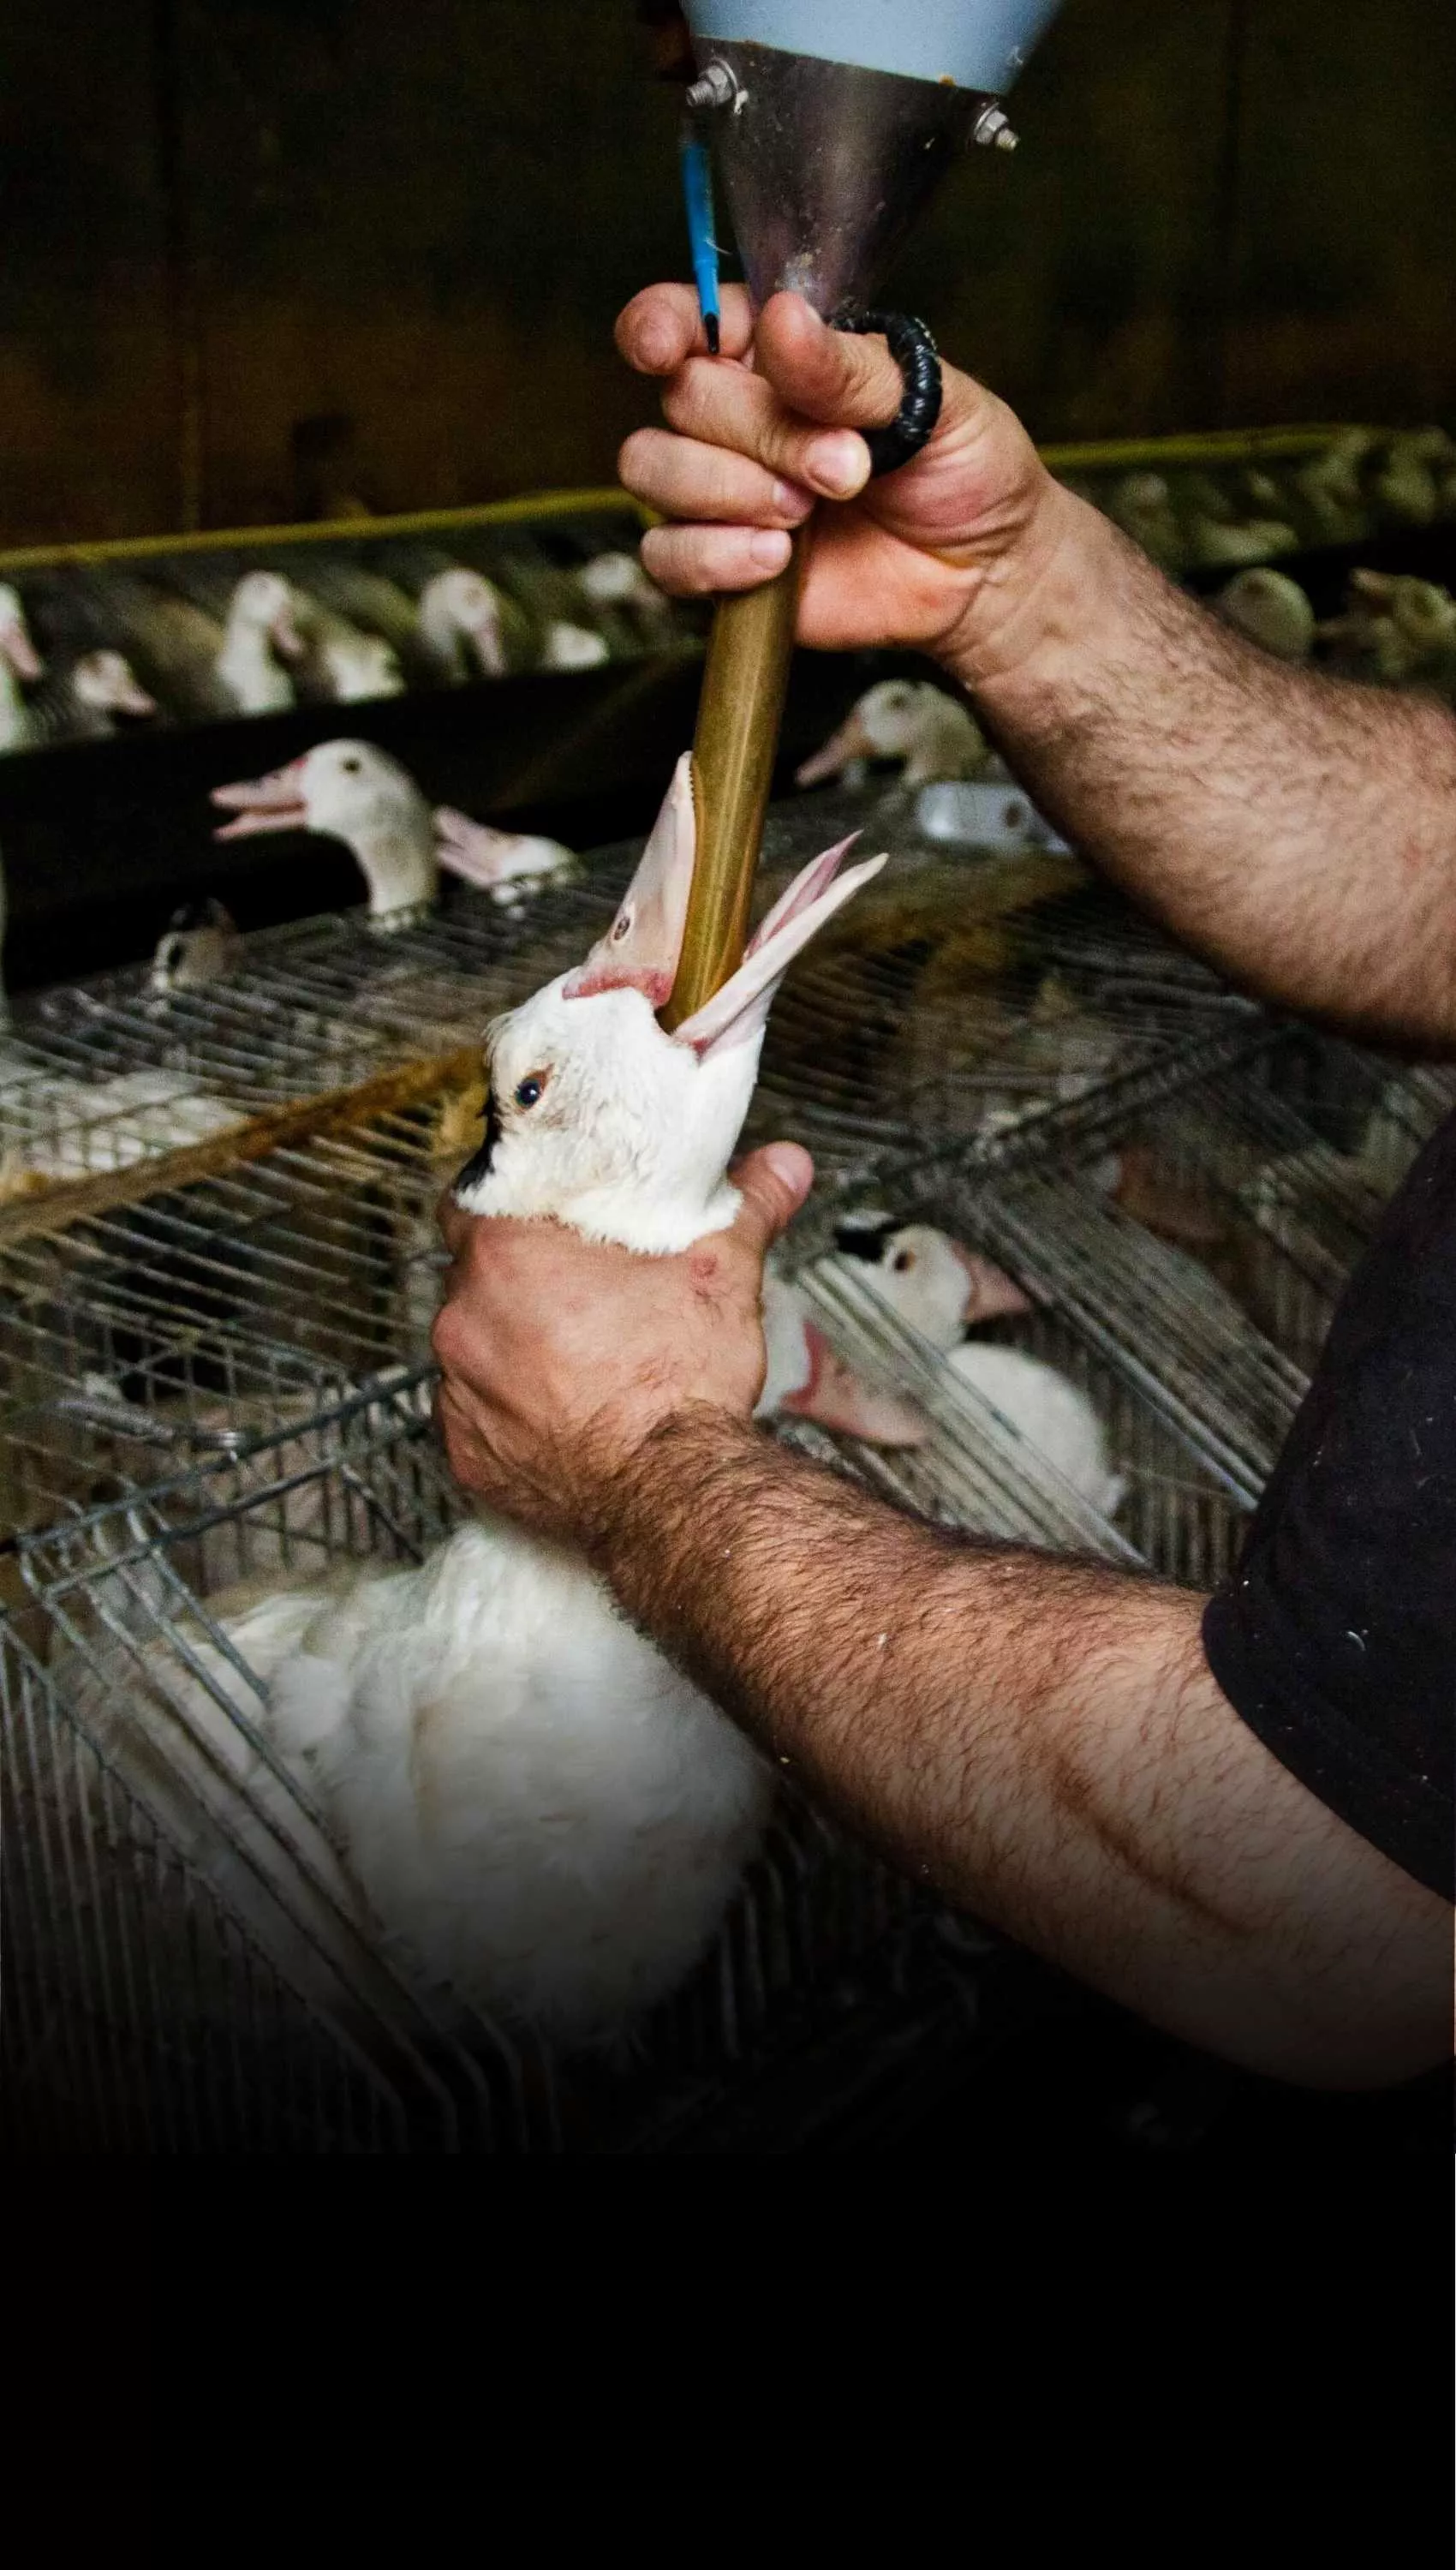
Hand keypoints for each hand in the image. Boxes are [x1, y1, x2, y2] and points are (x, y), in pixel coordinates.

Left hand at [431, 1143, 812, 1543]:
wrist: (675, 1491)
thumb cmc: (681, 1382)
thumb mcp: (723, 1270)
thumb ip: (748, 1204)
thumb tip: (782, 1166)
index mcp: (506, 1254)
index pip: (473, 1201)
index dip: (512, 1210)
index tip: (546, 1225)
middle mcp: (465, 1319)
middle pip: (475, 1278)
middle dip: (518, 1283)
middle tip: (578, 1294)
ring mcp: (459, 1392)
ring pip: (475, 1350)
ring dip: (511, 1349)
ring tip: (577, 1360)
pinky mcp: (467, 1455)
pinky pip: (476, 1419)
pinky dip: (509, 1415)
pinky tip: (561, 1414)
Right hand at [616, 284, 1084, 683]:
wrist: (982, 573)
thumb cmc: (963, 468)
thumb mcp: (931, 398)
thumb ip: (849, 368)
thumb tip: (781, 322)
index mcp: (776, 351)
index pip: (686, 318)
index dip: (661, 325)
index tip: (669, 347)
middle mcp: (736, 415)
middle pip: (681, 399)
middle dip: (762, 434)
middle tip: (845, 466)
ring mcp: (720, 491)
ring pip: (651, 469)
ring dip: (728, 489)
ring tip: (807, 512)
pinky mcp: (719, 564)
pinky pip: (665, 555)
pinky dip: (715, 556)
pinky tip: (776, 559)